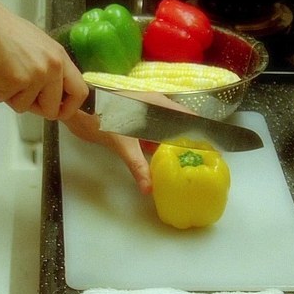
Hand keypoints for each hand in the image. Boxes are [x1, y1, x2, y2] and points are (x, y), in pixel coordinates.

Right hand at [0, 0, 87, 120]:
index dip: (68, 108)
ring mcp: (36, 74)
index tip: (56, 110)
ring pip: (25, 107)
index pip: (79, 91)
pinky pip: (5, 101)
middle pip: (54, 109)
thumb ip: (46, 67)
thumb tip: (47, 92)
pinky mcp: (17, 81)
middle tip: (17, 93)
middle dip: (33, 107)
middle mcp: (53, 66)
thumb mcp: (34, 45)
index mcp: (59, 56)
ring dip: (9, 96)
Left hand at [62, 91, 198, 193]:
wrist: (78, 110)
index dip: (203, 131)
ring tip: (186, 166)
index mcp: (157, 104)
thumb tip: (149, 188)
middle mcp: (155, 107)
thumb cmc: (102, 118)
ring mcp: (145, 115)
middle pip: (180, 126)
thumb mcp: (123, 143)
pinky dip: (158, 149)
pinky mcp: (136, 124)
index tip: (215, 148)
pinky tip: (162, 164)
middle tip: (201, 163)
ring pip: (166, 133)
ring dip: (174, 147)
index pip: (189, 117)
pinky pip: (154, 137)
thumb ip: (138, 166)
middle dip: (190, 143)